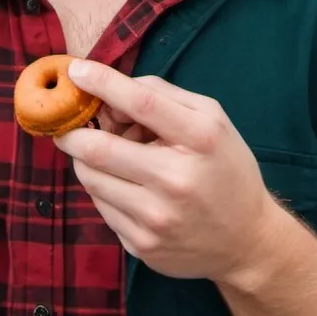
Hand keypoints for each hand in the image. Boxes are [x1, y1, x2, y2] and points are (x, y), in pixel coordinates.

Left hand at [53, 60, 281, 283]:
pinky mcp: (142, 246)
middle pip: (100, 149)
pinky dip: (102, 187)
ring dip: (85, 159)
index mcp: (200, 139)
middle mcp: (177, 181)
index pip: (142, 103)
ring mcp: (157, 219)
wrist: (247, 241)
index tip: (76, 71)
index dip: (103, 83)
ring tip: (106, 153)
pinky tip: (122, 183)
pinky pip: (100, 206)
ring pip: (91, 179)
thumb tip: (110, 92)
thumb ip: (161, 94)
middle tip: (68, 123)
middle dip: (73, 131)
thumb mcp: (210, 118)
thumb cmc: (224, 167)